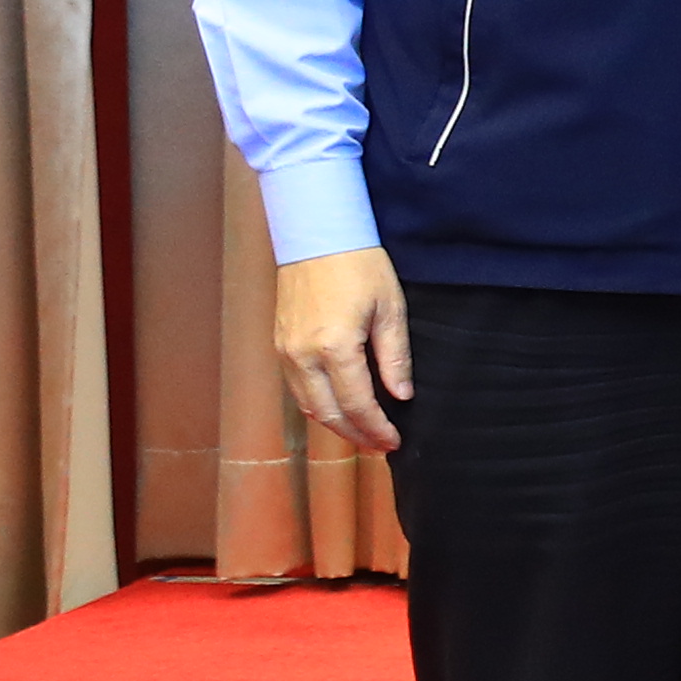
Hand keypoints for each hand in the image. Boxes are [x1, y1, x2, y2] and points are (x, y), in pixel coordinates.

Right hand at [273, 248, 413, 456]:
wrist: (316, 234)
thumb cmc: (359, 266)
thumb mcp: (390, 309)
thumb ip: (395, 357)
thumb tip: (402, 396)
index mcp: (334, 348)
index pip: (357, 405)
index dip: (377, 428)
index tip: (394, 441)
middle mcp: (302, 356)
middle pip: (328, 414)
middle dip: (356, 435)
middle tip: (381, 445)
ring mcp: (285, 352)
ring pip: (308, 405)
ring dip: (335, 424)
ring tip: (363, 433)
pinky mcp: (278, 345)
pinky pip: (297, 388)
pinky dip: (318, 404)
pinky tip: (340, 407)